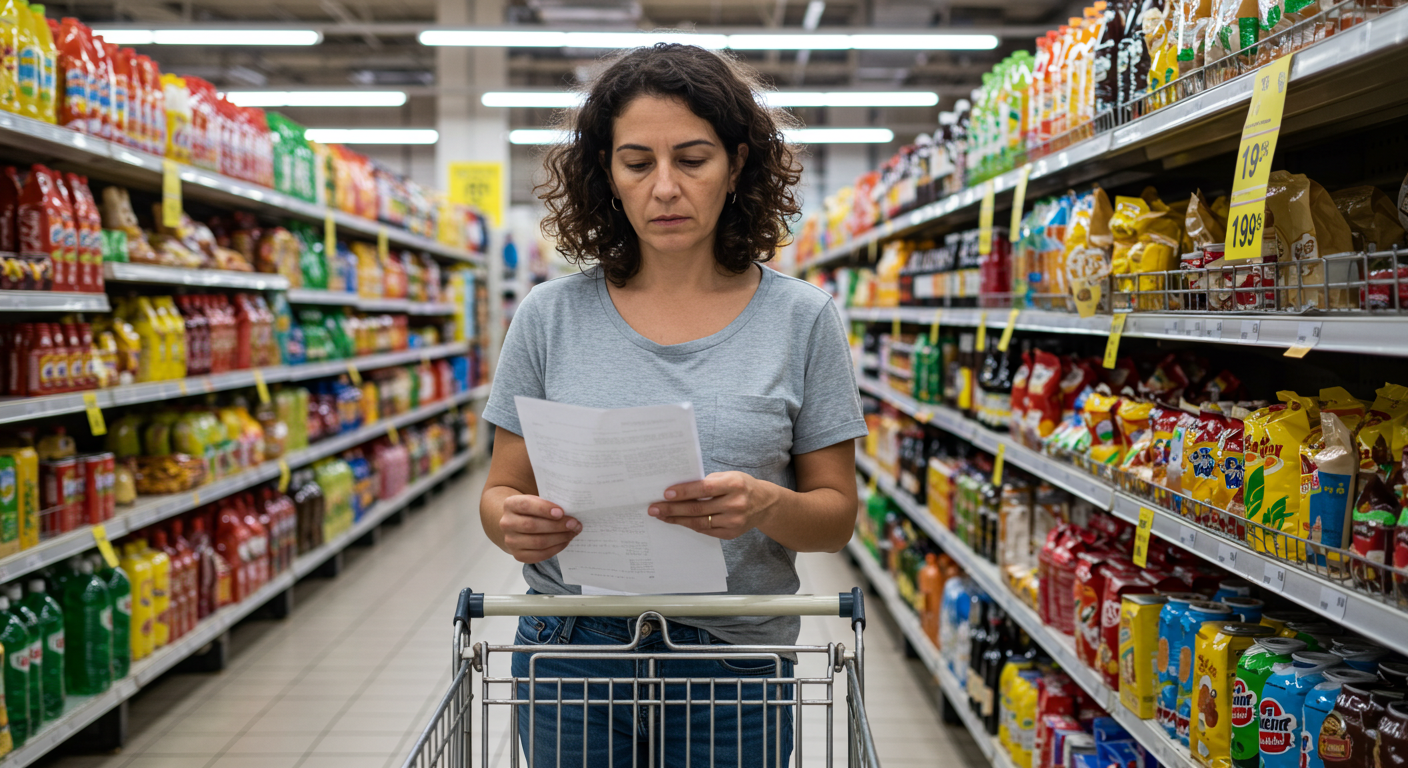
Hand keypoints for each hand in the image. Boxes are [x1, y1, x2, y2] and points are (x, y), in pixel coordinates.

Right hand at [500, 495, 579, 563]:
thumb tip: (570, 513)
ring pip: (538, 542)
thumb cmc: (532, 510)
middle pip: (532, 526)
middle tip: (574, 524)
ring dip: (559, 538)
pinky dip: (555, 548)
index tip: (561, 512)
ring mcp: (510, 541)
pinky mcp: (518, 555)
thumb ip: (548, 504)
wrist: (517, 525)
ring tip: (572, 533)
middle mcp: (506, 523)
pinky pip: (539, 555)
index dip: (544, 509)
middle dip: (557, 525)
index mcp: (510, 505)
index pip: (526, 506)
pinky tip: (564, 541)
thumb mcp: (536, 501)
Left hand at [649, 472, 780, 539]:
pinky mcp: (731, 533)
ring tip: (661, 516)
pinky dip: (690, 525)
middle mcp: (735, 504)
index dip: (684, 492)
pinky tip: (677, 521)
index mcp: (734, 484)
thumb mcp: (728, 476)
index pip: (704, 489)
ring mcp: (734, 521)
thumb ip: (707, 482)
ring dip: (677, 519)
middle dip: (672, 509)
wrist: (765, 503)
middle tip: (654, 508)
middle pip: (698, 508)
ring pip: (699, 522)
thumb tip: (679, 490)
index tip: (665, 494)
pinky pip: (706, 530)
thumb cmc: (741, 485)